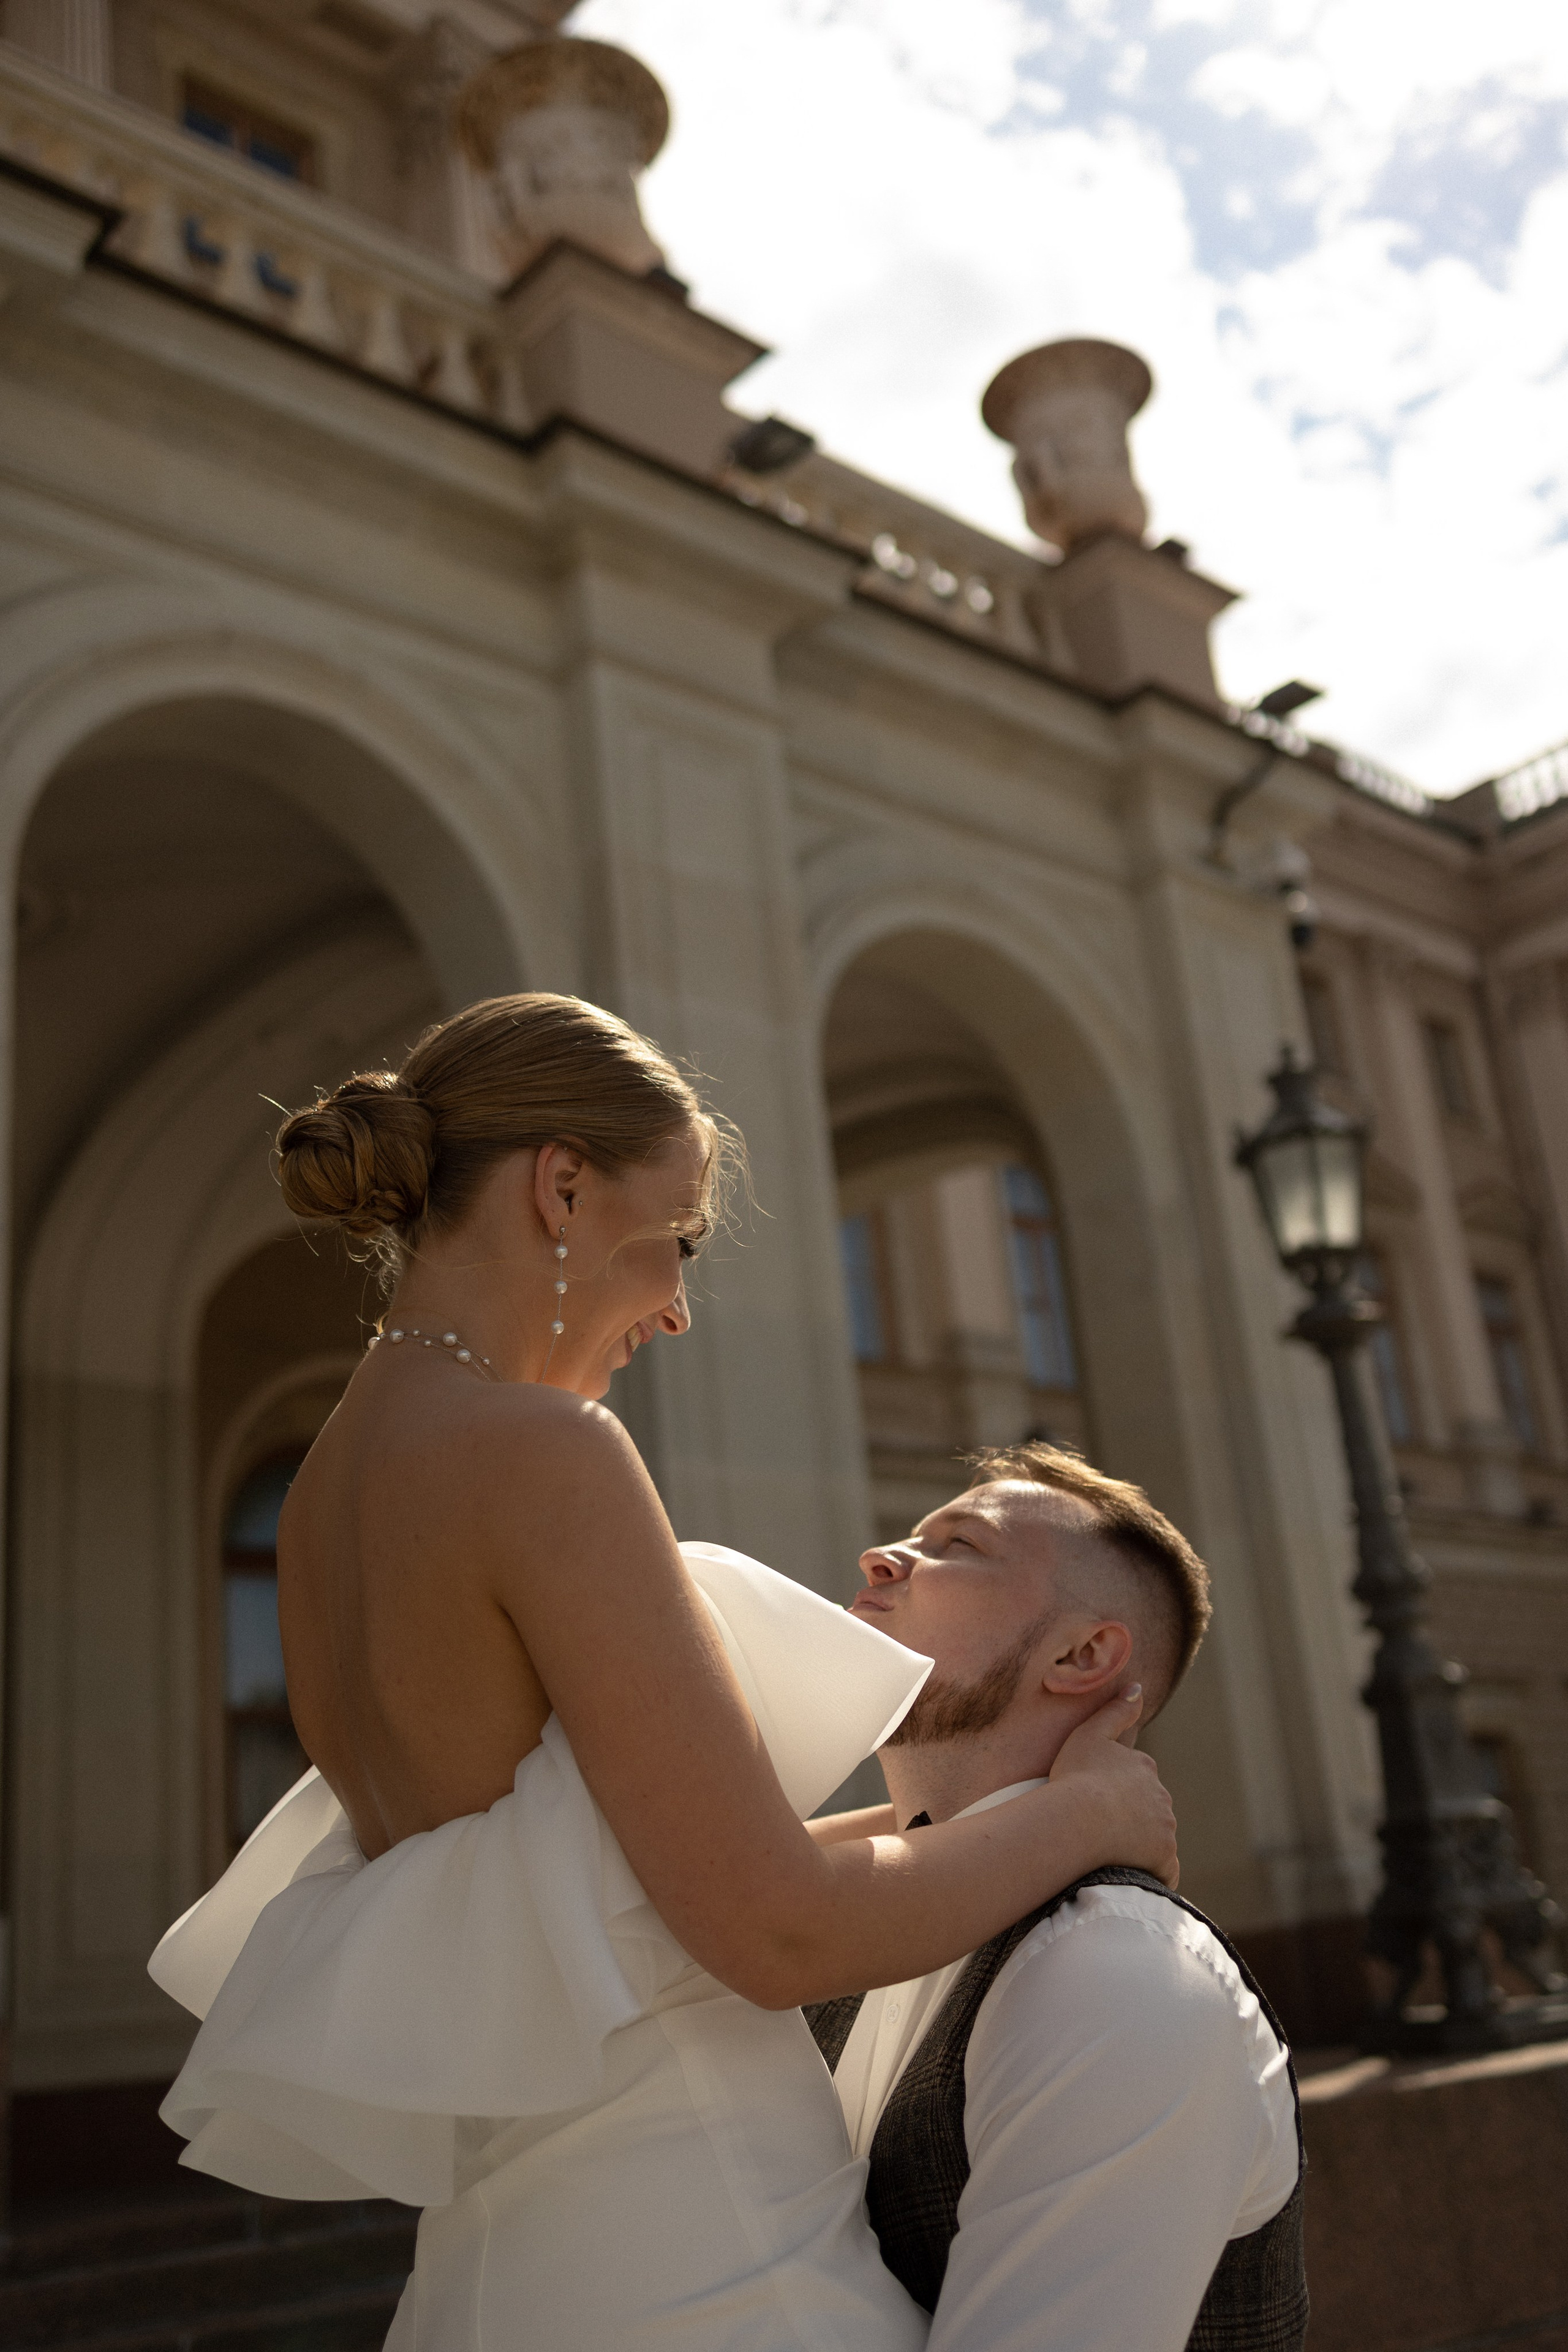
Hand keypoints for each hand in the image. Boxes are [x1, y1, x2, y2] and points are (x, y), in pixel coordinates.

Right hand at [1048, 1686, 1178, 1887]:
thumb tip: (1139, 1687)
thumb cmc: (1075, 1777)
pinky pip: (1162, 1869)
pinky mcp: (1164, 1857)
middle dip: (1130, 1819)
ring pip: (1154, 1838)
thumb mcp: (1089, 1734)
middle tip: (1097, 1830)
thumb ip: (1115, 1711)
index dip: (1115, 1792)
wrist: (1077, 1819)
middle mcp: (1161, 1796)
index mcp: (1144, 1767)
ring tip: (1106, 1854)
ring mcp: (1165, 1828)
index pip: (1136, 1781)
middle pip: (1147, 1810)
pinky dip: (1151, 1873)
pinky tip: (1131, 1876)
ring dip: (1139, 1845)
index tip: (1093, 1802)